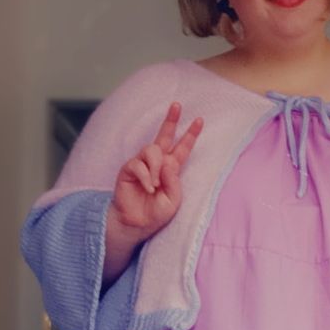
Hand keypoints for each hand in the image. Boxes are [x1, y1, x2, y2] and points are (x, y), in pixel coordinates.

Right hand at [102, 103, 202, 286]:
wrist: (136, 224)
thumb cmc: (155, 214)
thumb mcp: (173, 200)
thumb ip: (173, 181)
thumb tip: (168, 160)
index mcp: (171, 170)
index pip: (182, 148)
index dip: (190, 135)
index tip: (200, 120)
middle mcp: (157, 163)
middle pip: (164, 136)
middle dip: (171, 120)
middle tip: (177, 105)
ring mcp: (142, 164)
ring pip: (151, 150)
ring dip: (156, 166)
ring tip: (156, 185)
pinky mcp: (129, 169)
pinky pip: (138, 164)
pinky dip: (146, 176)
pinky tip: (148, 188)